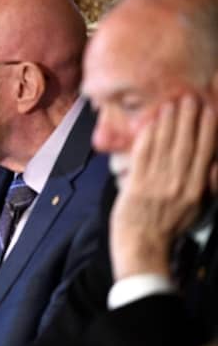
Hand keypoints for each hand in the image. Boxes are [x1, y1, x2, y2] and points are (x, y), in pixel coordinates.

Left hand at [110, 94, 217, 279]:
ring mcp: (157, 183)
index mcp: (196, 190)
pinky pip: (143, 155)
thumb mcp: (194, 210)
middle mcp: (179, 184)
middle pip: (185, 145)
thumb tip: (209, 165)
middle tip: (190, 98)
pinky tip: (151, 122)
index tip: (209, 111)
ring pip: (165, 146)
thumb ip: (201, 187)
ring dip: (168, 122)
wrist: (142, 247)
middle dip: (188, 119)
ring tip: (172, 104)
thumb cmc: (166, 229)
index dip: (207, 131)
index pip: (204, 154)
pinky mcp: (136, 184)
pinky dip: (148, 137)